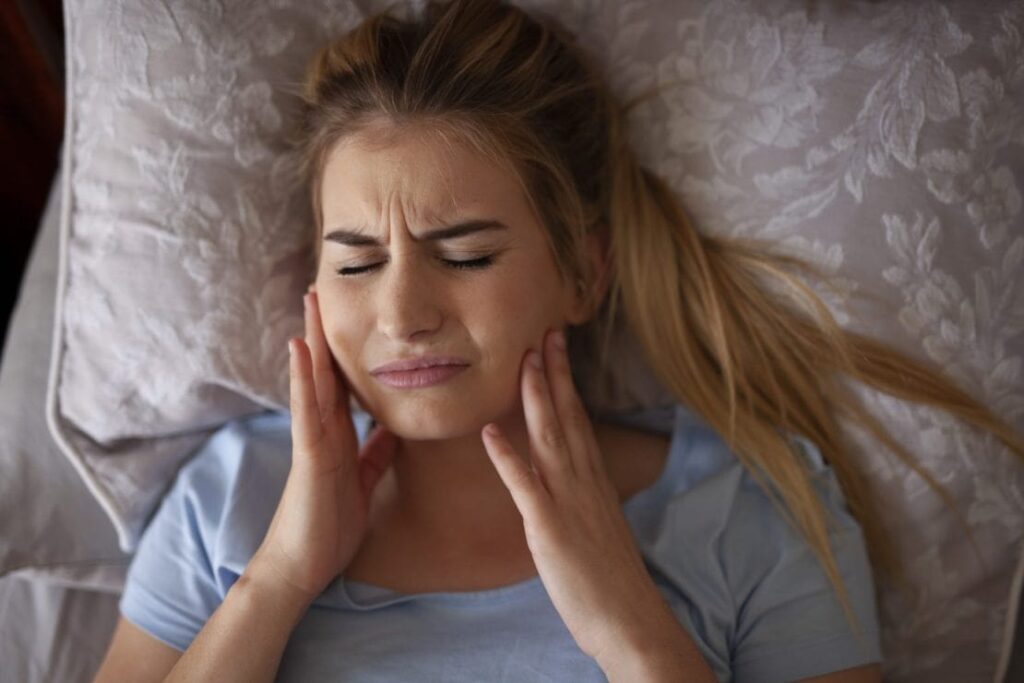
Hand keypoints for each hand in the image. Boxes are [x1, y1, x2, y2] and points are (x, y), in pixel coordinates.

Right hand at [251, 288, 397, 604]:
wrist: (304, 565)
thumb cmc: (330, 526)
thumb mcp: (363, 481)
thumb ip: (374, 454)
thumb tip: (393, 429)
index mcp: (338, 436)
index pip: (343, 384)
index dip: (347, 350)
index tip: (352, 316)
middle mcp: (323, 430)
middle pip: (326, 371)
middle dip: (325, 331)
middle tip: (324, 289)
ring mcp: (312, 439)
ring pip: (313, 380)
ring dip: (312, 339)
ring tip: (310, 300)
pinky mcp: (308, 455)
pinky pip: (307, 410)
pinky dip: (304, 378)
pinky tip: (301, 348)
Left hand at [480, 327, 680, 664]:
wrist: (630, 620)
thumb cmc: (612, 580)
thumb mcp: (599, 526)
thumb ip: (583, 498)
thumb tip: (571, 482)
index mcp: (594, 481)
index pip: (579, 420)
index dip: (566, 382)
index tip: (557, 348)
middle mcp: (583, 483)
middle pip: (567, 417)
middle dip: (553, 373)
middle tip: (543, 331)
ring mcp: (567, 502)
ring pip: (549, 438)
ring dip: (534, 397)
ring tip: (522, 361)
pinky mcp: (549, 529)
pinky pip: (525, 486)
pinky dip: (507, 457)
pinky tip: (489, 432)